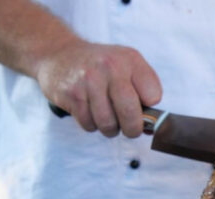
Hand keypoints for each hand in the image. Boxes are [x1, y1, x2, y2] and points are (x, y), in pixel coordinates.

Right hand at [35, 41, 161, 137]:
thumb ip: (143, 92)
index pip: (153, 96)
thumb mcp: (127, 66)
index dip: (149, 110)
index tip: (142, 110)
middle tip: (129, 128)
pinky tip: (90, 111)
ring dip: (110, 129)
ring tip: (107, 117)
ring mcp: (89, 80)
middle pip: (131, 114)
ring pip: (108, 124)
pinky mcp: (71, 94)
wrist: (60, 54)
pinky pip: (89, 125)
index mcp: (130, 60)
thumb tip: (153, 128)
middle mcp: (110, 67)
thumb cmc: (101, 67)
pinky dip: (91, 125)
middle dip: (132, 129)